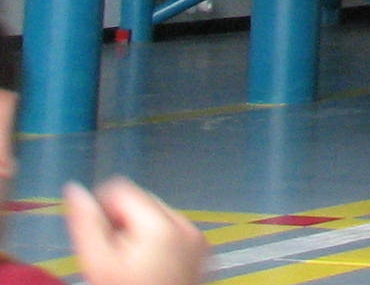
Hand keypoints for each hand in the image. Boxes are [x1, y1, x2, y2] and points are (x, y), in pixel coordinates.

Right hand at [62, 180, 207, 284]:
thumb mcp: (98, 263)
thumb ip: (86, 223)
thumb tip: (74, 190)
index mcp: (162, 225)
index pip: (124, 190)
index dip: (102, 206)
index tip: (94, 232)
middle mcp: (188, 226)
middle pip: (145, 203)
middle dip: (122, 221)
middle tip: (110, 254)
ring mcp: (200, 241)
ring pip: (161, 218)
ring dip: (141, 232)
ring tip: (128, 266)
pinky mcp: (204, 254)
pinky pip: (176, 235)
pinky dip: (160, 244)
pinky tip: (148, 270)